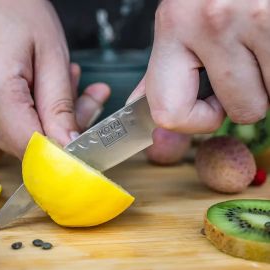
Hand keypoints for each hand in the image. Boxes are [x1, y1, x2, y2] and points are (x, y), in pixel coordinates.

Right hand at [0, 0, 109, 159]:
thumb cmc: (22, 17)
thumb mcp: (53, 58)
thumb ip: (61, 108)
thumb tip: (68, 147)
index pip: (33, 147)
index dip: (63, 150)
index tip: (84, 141)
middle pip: (29, 146)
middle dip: (63, 131)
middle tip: (84, 99)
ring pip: (23, 141)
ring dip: (51, 123)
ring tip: (62, 87)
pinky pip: (11, 133)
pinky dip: (36, 120)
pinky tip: (45, 97)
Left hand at [133, 0, 269, 133]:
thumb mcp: (178, 22)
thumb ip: (164, 67)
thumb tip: (142, 103)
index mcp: (173, 27)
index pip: (168, 113)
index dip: (193, 123)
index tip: (208, 108)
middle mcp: (209, 22)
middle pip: (240, 111)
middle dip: (244, 100)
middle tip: (241, 69)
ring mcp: (251, 16)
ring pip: (269, 97)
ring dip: (266, 82)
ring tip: (257, 48)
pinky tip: (267, 42)